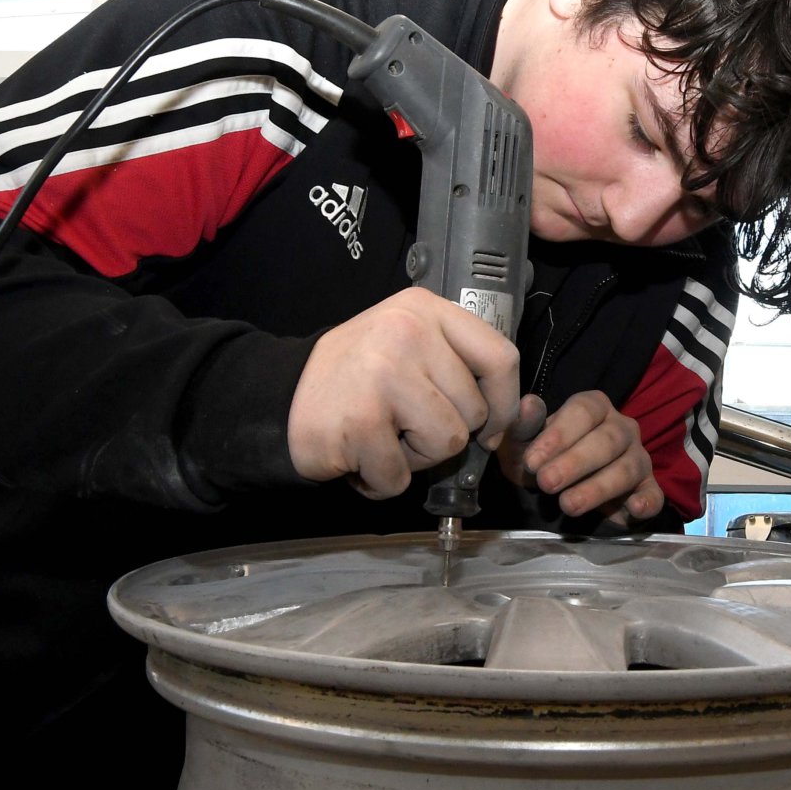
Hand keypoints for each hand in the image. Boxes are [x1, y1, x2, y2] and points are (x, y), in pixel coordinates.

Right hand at [288, 287, 519, 499]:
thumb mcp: (411, 347)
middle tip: (400, 423)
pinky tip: (356, 454)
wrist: (277, 397)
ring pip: (445, 444)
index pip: (501, 357)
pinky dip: (380, 480)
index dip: (504, 404)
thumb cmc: (358, 379)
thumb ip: (460, 369)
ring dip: (414, 458)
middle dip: (442, 434)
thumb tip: (514, 419)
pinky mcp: (360, 420)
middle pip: (473, 412)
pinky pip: (400, 476)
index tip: (489, 427)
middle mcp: (406, 332)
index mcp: (425, 310)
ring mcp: (382, 374)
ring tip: (381, 436)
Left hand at [498, 391, 662, 524]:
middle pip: (608, 439)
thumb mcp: (522, 444)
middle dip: (576, 462)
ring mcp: (639, 458)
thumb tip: (530, 404)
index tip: (533, 461)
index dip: (559, 435)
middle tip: (547, 483)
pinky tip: (633, 509)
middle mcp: (622, 428)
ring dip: (598, 488)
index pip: (584, 411)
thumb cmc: (541, 460)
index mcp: (594, 407)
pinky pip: (654, 493)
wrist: (559, 490)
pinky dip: (647, 501)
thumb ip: (524, 425)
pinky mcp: (647, 488)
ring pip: (628, 468)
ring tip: (568, 505)